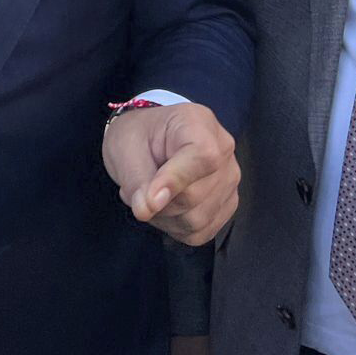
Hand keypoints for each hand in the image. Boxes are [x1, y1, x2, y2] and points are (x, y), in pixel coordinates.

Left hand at [103, 102, 239, 246]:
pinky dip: (177, 227)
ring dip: (165, 217)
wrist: (149, 139)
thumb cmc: (137, 136)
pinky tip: (166, 207)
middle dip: (159, 202)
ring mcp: (230, 179)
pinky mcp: (228, 203)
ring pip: (199, 219)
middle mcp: (224, 151)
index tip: (150, 199)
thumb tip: (147, 210)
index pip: (202, 157)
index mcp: (198, 123)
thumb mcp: (125, 149)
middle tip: (138, 188)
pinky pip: (202, 231)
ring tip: (151, 195)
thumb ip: (137, 179)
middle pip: (195, 196)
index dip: (175, 181)